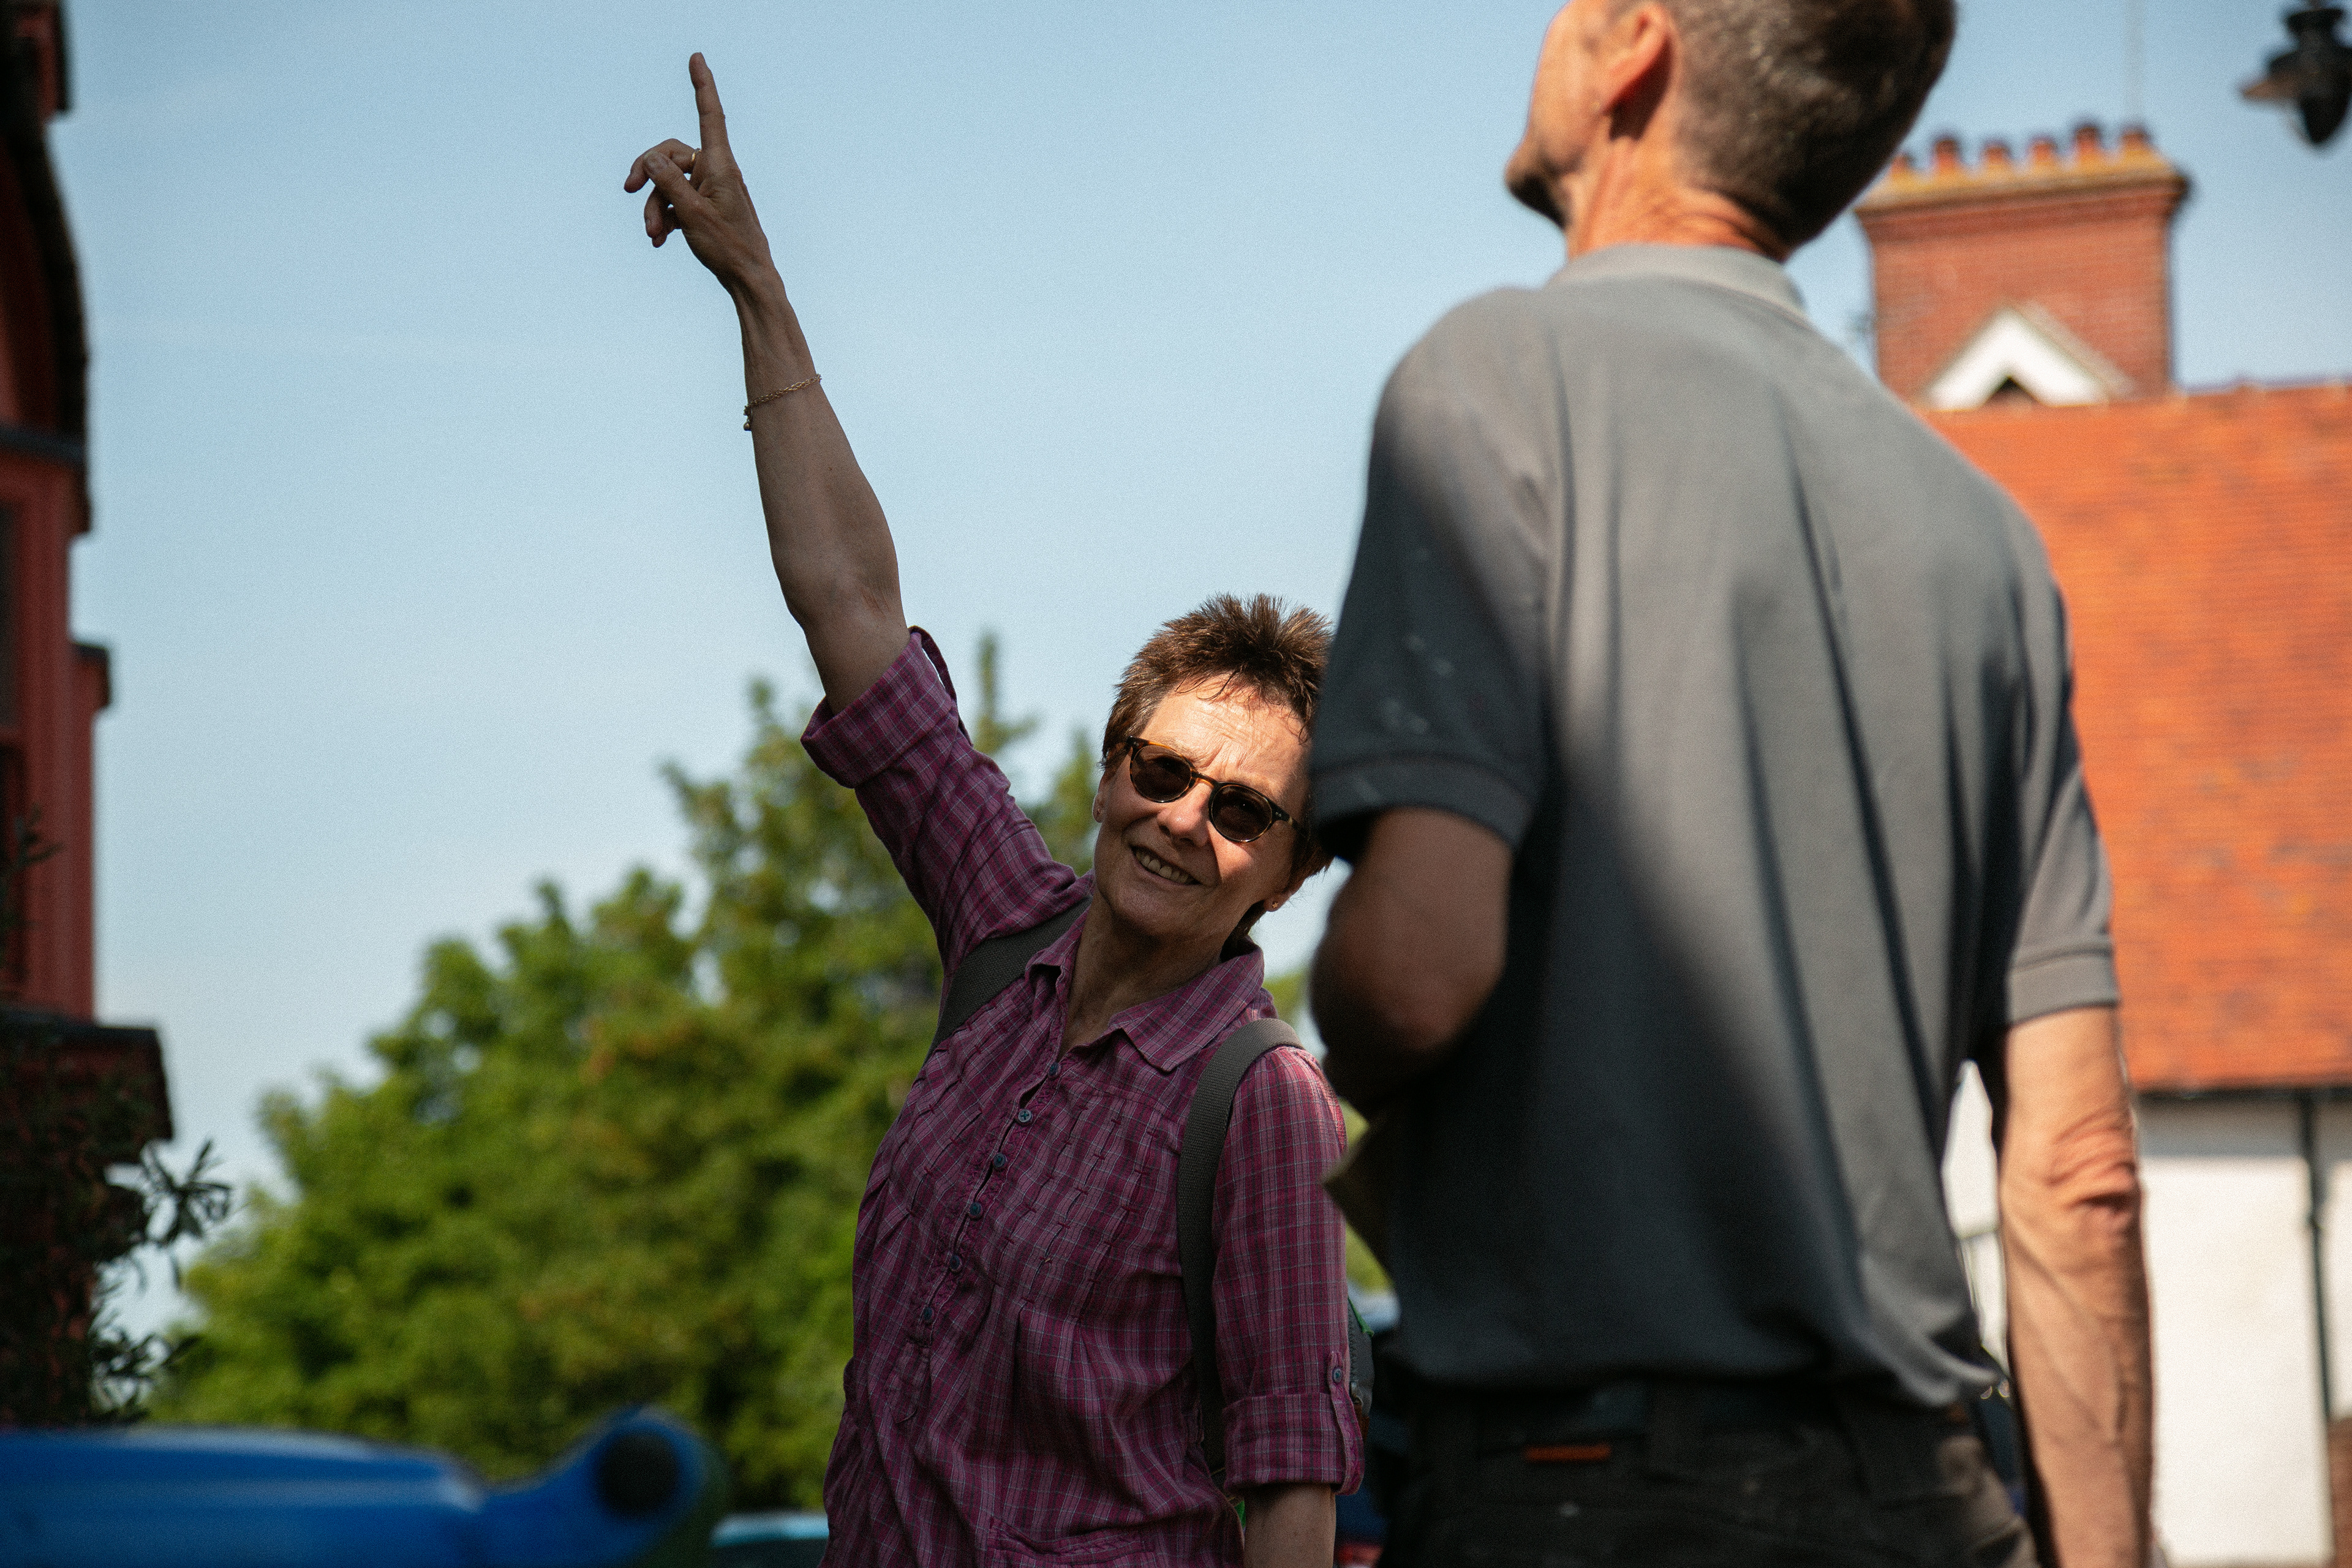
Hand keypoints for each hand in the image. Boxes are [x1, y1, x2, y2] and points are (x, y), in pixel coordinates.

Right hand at [624, 53, 777, 292]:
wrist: (748, 280)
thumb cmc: (727, 247)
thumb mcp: (691, 213)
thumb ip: (668, 182)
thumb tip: (651, 155)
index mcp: (720, 165)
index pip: (710, 114)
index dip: (702, 85)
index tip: (696, 58)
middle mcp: (716, 172)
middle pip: (671, 154)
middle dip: (647, 174)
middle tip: (626, 190)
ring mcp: (710, 190)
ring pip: (670, 183)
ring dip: (654, 207)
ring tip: (652, 235)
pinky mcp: (705, 208)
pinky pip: (677, 202)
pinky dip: (664, 218)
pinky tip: (659, 241)